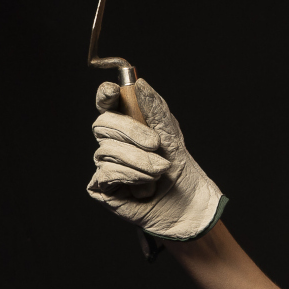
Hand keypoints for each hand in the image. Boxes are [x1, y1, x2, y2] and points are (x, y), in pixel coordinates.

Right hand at [85, 79, 225, 240]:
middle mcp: (111, 142)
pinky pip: (106, 171)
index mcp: (126, 125)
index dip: (106, 94)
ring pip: (106, 150)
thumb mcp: (171, 134)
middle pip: (103, 123)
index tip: (113, 90)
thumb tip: (139, 83)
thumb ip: (155, 109)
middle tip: (157, 144)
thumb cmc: (180, 169)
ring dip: (140, 160)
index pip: (107, 103)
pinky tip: (147, 185)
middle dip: (131, 132)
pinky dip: (131, 175)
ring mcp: (104, 164)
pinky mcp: (101, 186)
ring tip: (161, 171)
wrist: (187, 205)